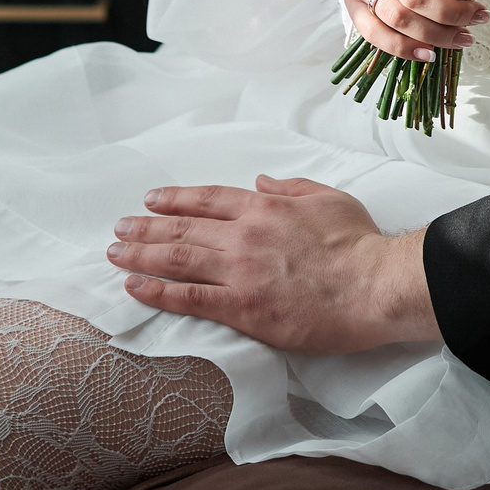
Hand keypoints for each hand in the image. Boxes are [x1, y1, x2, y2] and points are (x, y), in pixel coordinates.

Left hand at [108, 176, 439, 353]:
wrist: (374, 285)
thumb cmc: (359, 244)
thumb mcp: (328, 198)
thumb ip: (291, 188)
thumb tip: (262, 181)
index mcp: (265, 207)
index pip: (208, 199)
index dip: (176, 199)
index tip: (152, 199)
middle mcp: (244, 235)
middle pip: (183, 228)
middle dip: (146, 227)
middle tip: (119, 228)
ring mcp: (239, 271)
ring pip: (178, 259)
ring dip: (141, 254)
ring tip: (115, 253)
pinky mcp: (242, 307)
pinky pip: (189, 298)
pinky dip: (157, 291)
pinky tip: (134, 286)